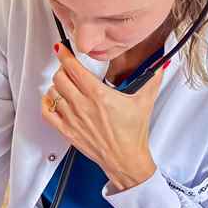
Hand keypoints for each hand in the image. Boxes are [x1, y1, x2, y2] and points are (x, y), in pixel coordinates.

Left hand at [42, 43, 163, 191]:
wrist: (126, 159)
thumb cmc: (133, 134)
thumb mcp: (144, 102)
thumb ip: (152, 80)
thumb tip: (160, 66)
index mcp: (98, 95)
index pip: (73, 67)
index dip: (64, 54)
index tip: (62, 49)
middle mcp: (82, 105)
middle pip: (59, 77)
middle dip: (62, 69)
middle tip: (68, 68)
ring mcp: (72, 119)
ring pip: (53, 92)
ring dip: (57, 85)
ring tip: (64, 84)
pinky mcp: (67, 131)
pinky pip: (47, 113)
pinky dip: (47, 103)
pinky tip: (53, 100)